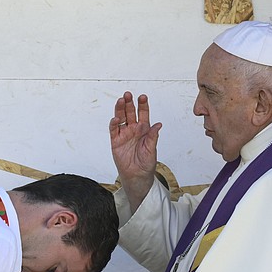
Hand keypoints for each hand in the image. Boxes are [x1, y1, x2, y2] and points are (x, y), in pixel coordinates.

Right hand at [109, 92, 162, 209]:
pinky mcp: (116, 142)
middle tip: (128, 95)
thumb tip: (158, 125)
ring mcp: (124, 135)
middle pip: (130, 113)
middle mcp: (134, 130)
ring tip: (121, 101)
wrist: (137, 176)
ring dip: (120, 109)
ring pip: (121, 118)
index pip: (143, 114)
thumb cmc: (146, 163)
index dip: (143, 105)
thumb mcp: (152, 149)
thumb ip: (153, 136)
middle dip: (129, 103)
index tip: (142, 97)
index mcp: (144, 130)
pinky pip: (114, 130)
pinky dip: (114, 123)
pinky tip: (116, 118)